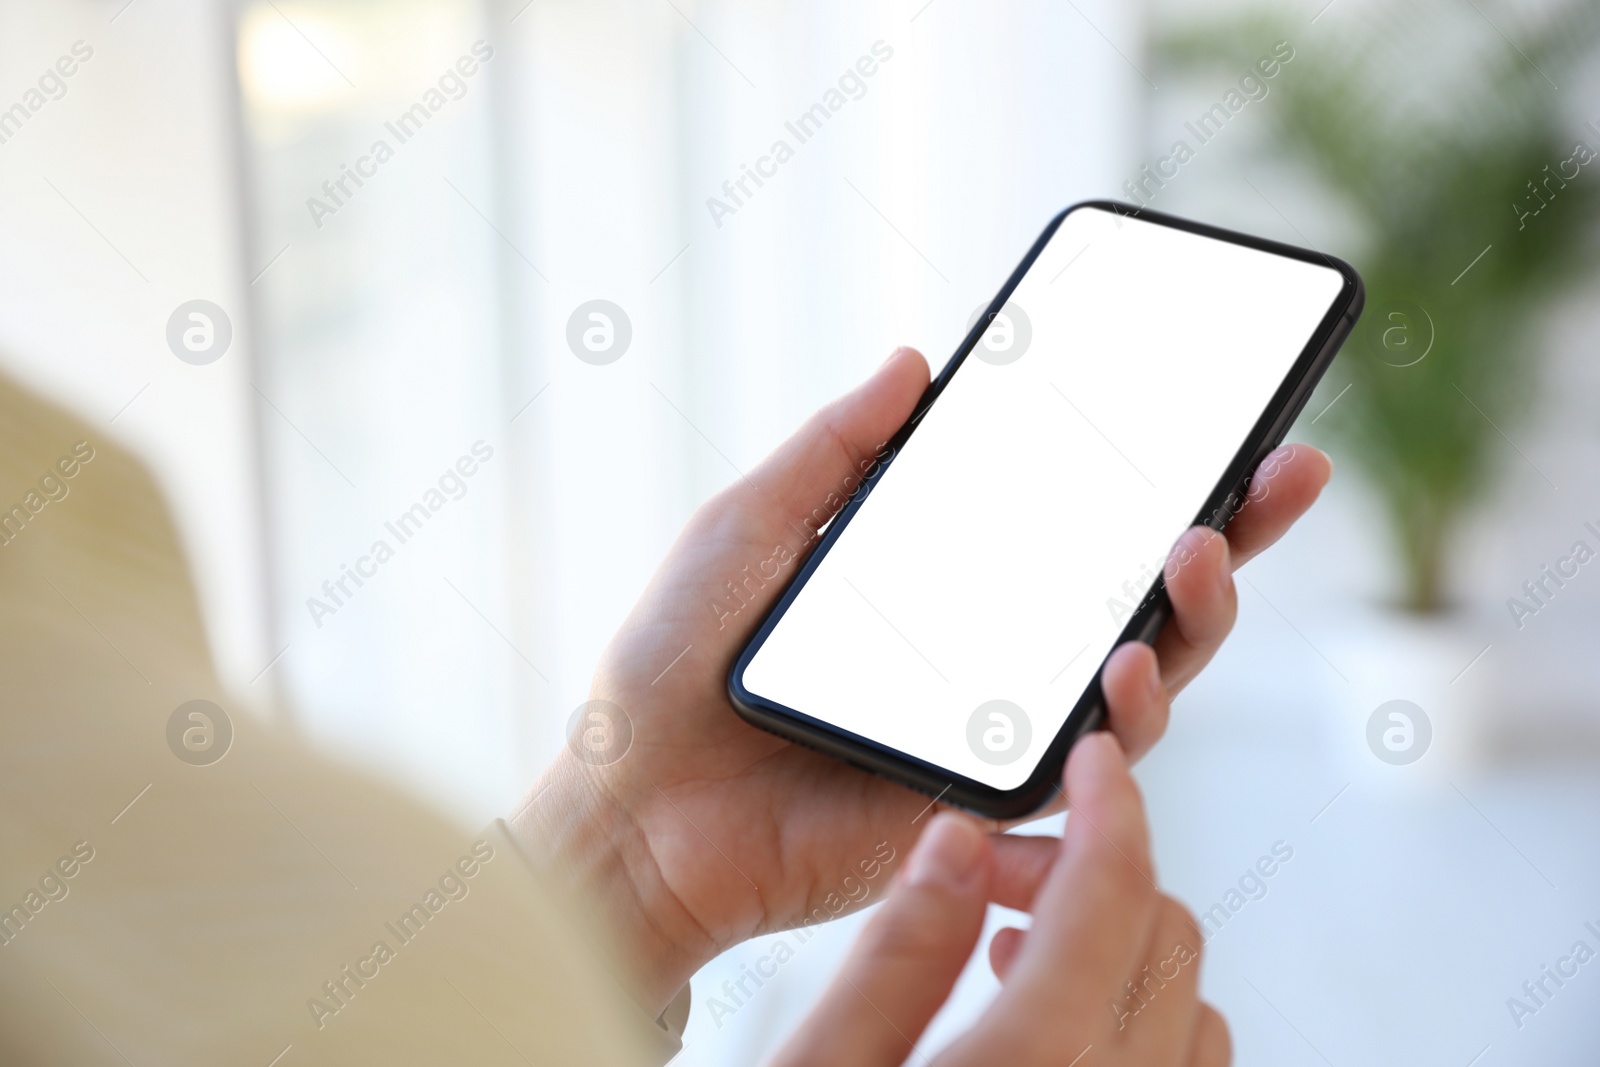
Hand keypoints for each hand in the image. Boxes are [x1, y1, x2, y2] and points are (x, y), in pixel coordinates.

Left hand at [510, 346, 1329, 1013]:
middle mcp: (987, 652)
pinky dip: (1126, 717)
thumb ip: (834, 450)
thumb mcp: (750, 526)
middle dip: (1228, 534)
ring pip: (1144, 678)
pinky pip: (1085, 763)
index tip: (1223, 414)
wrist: (635, 804)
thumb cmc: (672, 667)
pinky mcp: (985, 801)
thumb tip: (915, 362)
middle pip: (1139, 595)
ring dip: (1196, 618)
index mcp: (942, 581)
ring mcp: (995, 728)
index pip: (1070, 522)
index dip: (1153, 474)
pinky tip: (1132, 665)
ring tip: (1198, 555)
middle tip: (1277, 474)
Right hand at [771, 733, 1228, 1066]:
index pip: (1113, 896)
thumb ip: (892, 957)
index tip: (1092, 756)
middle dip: (1099, 875)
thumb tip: (955, 843)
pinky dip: (1145, 1025)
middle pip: (1169, 940)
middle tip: (992, 879)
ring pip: (1195, 1015)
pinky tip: (1052, 1030)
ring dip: (1124, 952)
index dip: (1110, 805)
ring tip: (1012, 954)